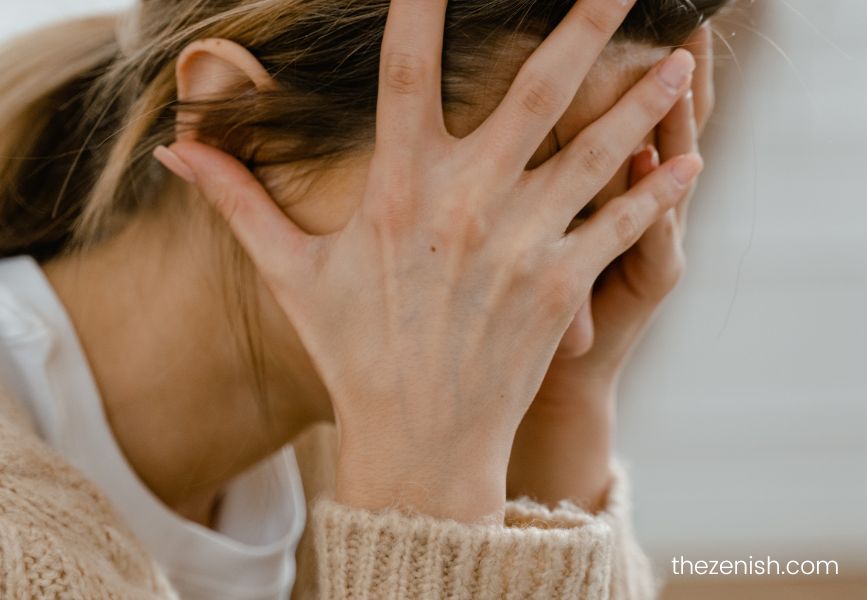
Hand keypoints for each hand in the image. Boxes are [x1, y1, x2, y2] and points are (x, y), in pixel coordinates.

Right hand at [161, 0, 700, 523]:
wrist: (415, 442)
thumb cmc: (352, 350)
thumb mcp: (290, 272)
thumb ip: (239, 200)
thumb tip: (176, 146)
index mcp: (396, 192)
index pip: (407, 75)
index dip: (423, 8)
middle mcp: (464, 206)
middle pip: (534, 93)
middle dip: (581, 27)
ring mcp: (519, 246)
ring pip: (594, 152)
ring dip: (642, 99)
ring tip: (681, 56)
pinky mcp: (560, 287)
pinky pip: (620, 226)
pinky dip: (659, 191)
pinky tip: (689, 157)